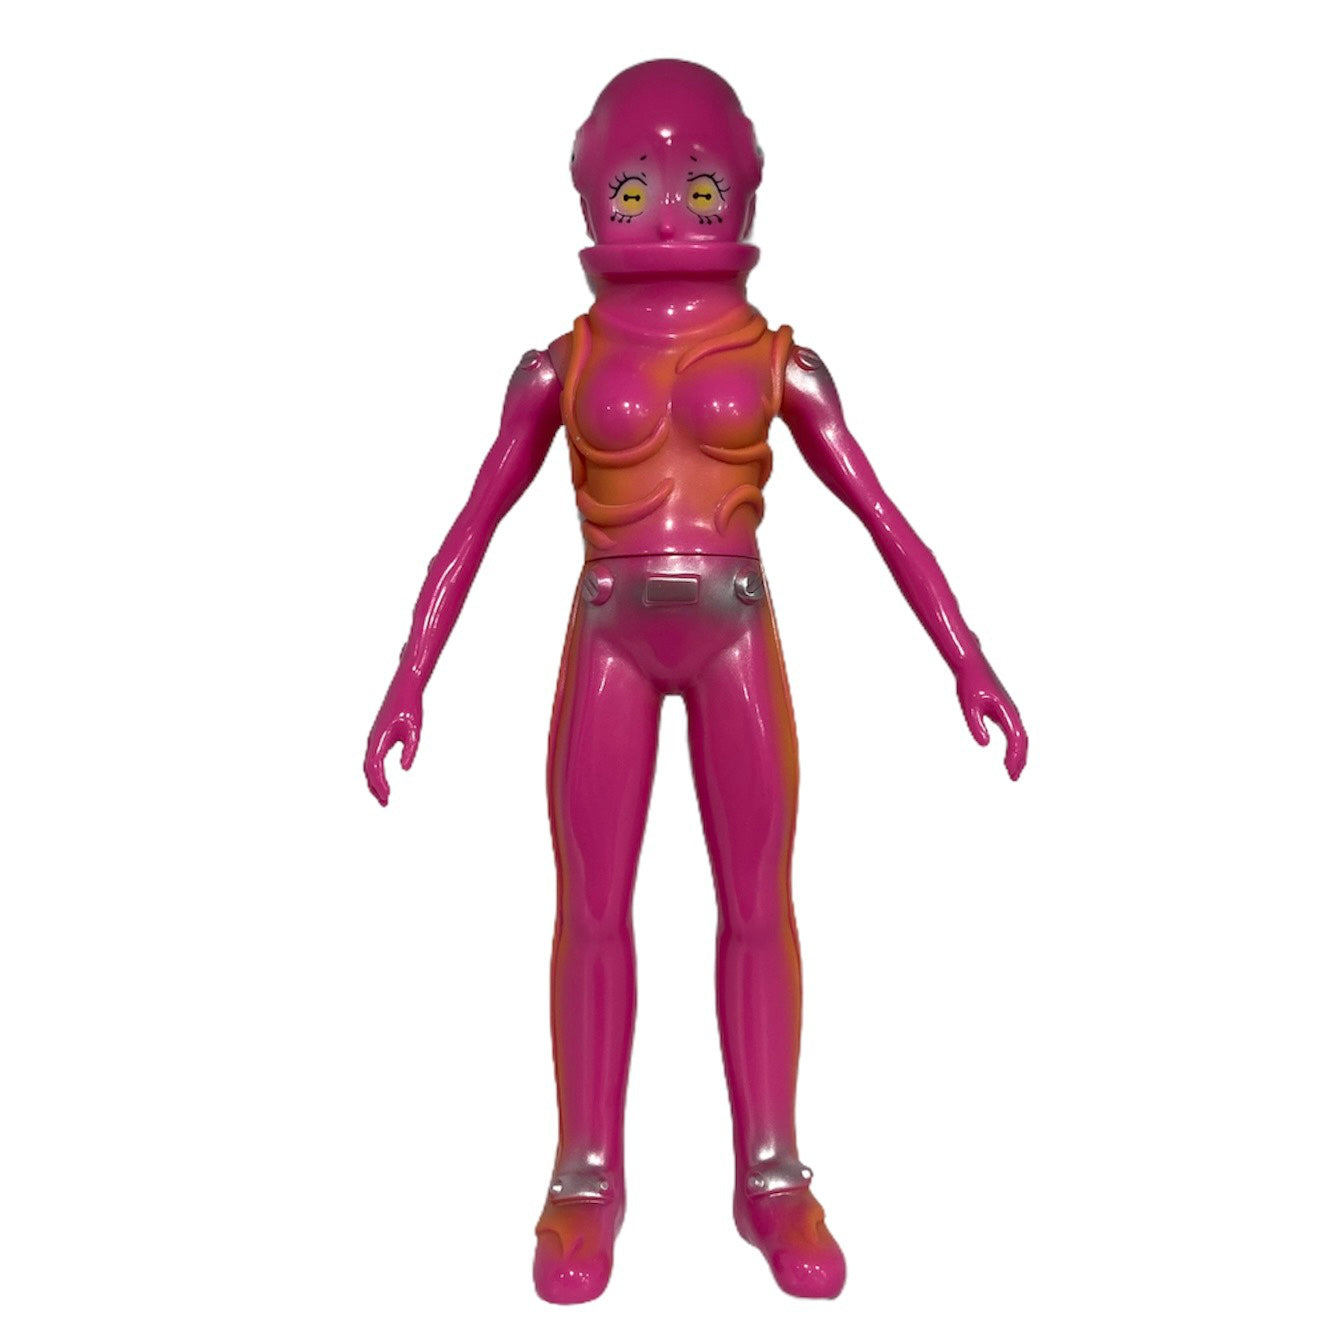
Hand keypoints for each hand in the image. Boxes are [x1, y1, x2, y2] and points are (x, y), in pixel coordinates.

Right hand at [365, 672, 423, 804]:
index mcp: (379, 738)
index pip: (375, 767)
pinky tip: (382, 781)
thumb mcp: (415, 730)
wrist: (404, 687)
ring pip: (368, 765)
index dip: (380, 783)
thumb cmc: (410, 707)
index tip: (388, 796)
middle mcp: (372, 739)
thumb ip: (410, 750)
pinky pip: (373, 759)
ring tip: (384, 797)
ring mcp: (373, 738)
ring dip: (374, 781)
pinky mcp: (378, 737)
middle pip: (368, 769)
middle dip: (375, 787)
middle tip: (386, 803)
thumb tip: (405, 769)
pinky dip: (376, 772)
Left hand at [956, 656, 1026, 780]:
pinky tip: (1007, 757)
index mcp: (1006, 710)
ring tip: (1012, 771)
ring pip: (1020, 736)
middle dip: (1019, 760)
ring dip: (1018, 755)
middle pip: (1022, 740)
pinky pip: (1013, 732)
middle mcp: (1012, 711)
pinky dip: (1013, 746)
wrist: (971, 664)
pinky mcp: (1003, 710)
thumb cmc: (969, 683)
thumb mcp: (968, 705)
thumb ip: (976, 725)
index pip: (1016, 738)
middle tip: (1013, 777)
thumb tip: (984, 744)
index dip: (1015, 756)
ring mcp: (1009, 711)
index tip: (1010, 772)